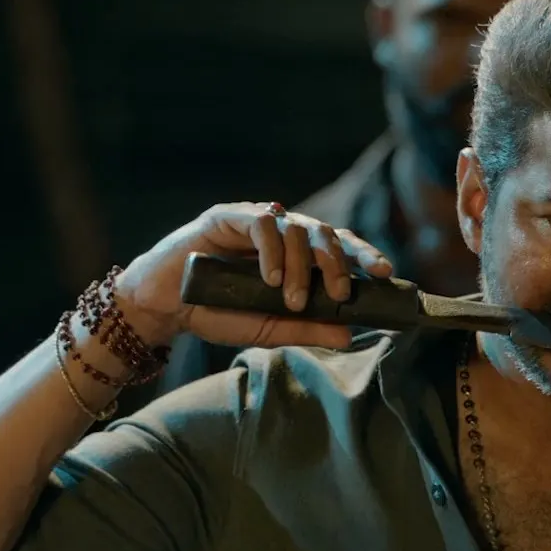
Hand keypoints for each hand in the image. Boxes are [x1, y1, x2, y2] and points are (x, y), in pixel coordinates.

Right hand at [113, 202, 393, 348]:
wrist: (164, 307)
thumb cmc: (218, 313)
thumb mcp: (269, 328)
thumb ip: (307, 327)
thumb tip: (350, 334)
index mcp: (295, 256)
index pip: (338, 247)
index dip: (363, 255)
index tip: (385, 273)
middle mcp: (281, 233)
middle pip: (324, 233)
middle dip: (338, 262)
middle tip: (340, 293)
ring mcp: (255, 222)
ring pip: (296, 228)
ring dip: (300, 266)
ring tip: (291, 299)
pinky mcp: (228, 216)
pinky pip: (262, 222)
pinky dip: (271, 251)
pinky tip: (270, 279)